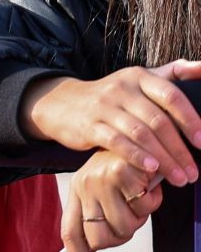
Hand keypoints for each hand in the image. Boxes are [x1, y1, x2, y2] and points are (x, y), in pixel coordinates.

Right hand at [22, 60, 200, 185]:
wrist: (64, 103)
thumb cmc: (113, 97)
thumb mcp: (138, 79)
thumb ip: (172, 73)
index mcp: (139, 76)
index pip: (170, 95)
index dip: (190, 120)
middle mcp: (122, 88)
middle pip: (157, 120)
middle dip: (179, 150)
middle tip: (193, 173)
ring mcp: (104, 106)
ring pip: (140, 134)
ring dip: (163, 159)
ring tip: (179, 178)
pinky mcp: (89, 125)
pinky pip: (116, 141)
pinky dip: (136, 156)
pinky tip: (150, 169)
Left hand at [61, 149, 162, 251]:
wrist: (139, 135)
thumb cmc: (125, 166)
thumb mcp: (107, 189)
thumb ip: (102, 213)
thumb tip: (98, 246)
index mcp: (78, 192)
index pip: (71, 233)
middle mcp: (84, 187)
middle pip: (103, 239)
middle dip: (123, 234)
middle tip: (133, 214)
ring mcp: (99, 180)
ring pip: (125, 226)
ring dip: (140, 216)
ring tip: (141, 195)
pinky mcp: (119, 174)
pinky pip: (142, 208)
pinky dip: (152, 201)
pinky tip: (149, 184)